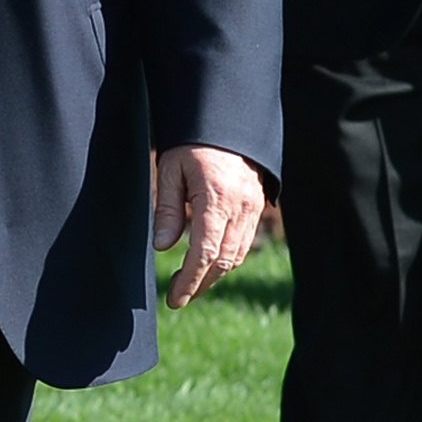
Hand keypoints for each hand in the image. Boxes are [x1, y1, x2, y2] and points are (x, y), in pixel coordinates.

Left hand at [153, 144, 264, 308]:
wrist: (227, 122)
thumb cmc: (192, 143)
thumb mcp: (170, 170)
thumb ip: (167, 209)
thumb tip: (163, 247)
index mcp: (217, 199)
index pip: (205, 253)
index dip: (190, 281)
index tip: (175, 299)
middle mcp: (241, 208)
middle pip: (224, 260)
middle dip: (201, 284)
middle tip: (178, 297)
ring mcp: (254, 208)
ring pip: (237, 255)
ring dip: (214, 275)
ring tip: (189, 285)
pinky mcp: (258, 206)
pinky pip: (244, 242)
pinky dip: (227, 259)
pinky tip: (208, 264)